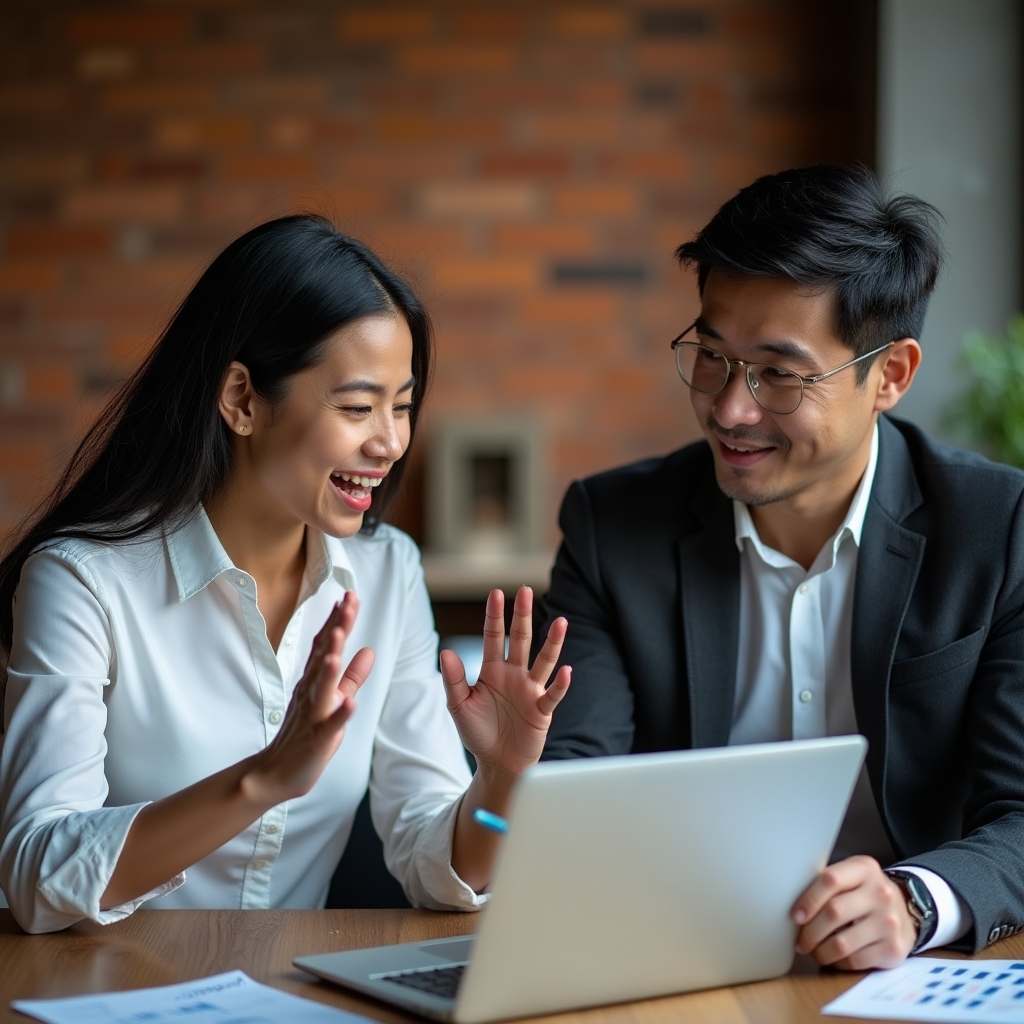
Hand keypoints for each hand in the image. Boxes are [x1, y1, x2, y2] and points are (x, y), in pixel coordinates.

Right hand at [244, 592, 373, 804]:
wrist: (277, 773)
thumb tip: (369, 650)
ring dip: (331, 663)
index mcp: (315, 682)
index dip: (339, 621)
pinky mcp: (317, 739)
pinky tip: (351, 703)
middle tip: (348, 601)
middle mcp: (311, 692)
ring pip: (323, 686)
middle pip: (324, 656)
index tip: (350, 595)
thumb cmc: (307, 734)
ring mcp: (313, 715)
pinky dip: (340, 714)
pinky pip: (330, 726)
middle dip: (337, 628)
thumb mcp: (334, 700)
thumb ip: (352, 677)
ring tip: (339, 638)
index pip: (327, 645)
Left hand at [440, 587, 570, 781]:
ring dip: (553, 642)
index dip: (495, 616)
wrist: (496, 764)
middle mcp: (514, 675)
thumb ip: (453, 680)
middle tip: (526, 590)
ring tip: (561, 622)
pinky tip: (565, 670)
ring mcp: (530, 690)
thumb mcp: (459, 706)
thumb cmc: (478, 732)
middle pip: (520, 640)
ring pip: (543, 661)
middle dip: (522, 616)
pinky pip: (552, 694)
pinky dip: (559, 684)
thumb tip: (446, 652)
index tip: (496, 593)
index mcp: (492, 670)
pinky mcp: (542, 710)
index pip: (494, 637)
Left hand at [791, 855, 918, 969]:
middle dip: (810, 931)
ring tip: (814, 951)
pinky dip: (839, 963)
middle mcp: (880, 893)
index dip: (808, 899)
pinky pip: (856, 961)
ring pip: (842, 942)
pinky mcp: (894, 949)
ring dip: (821, 952)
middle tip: (801, 942)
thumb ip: (828, 883)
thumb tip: (788, 901)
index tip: (795, 916)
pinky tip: (835, 958)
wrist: (907, 909)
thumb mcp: (852, 876)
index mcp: (864, 869)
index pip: (830, 880)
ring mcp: (889, 922)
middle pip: (834, 912)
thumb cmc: (866, 892)